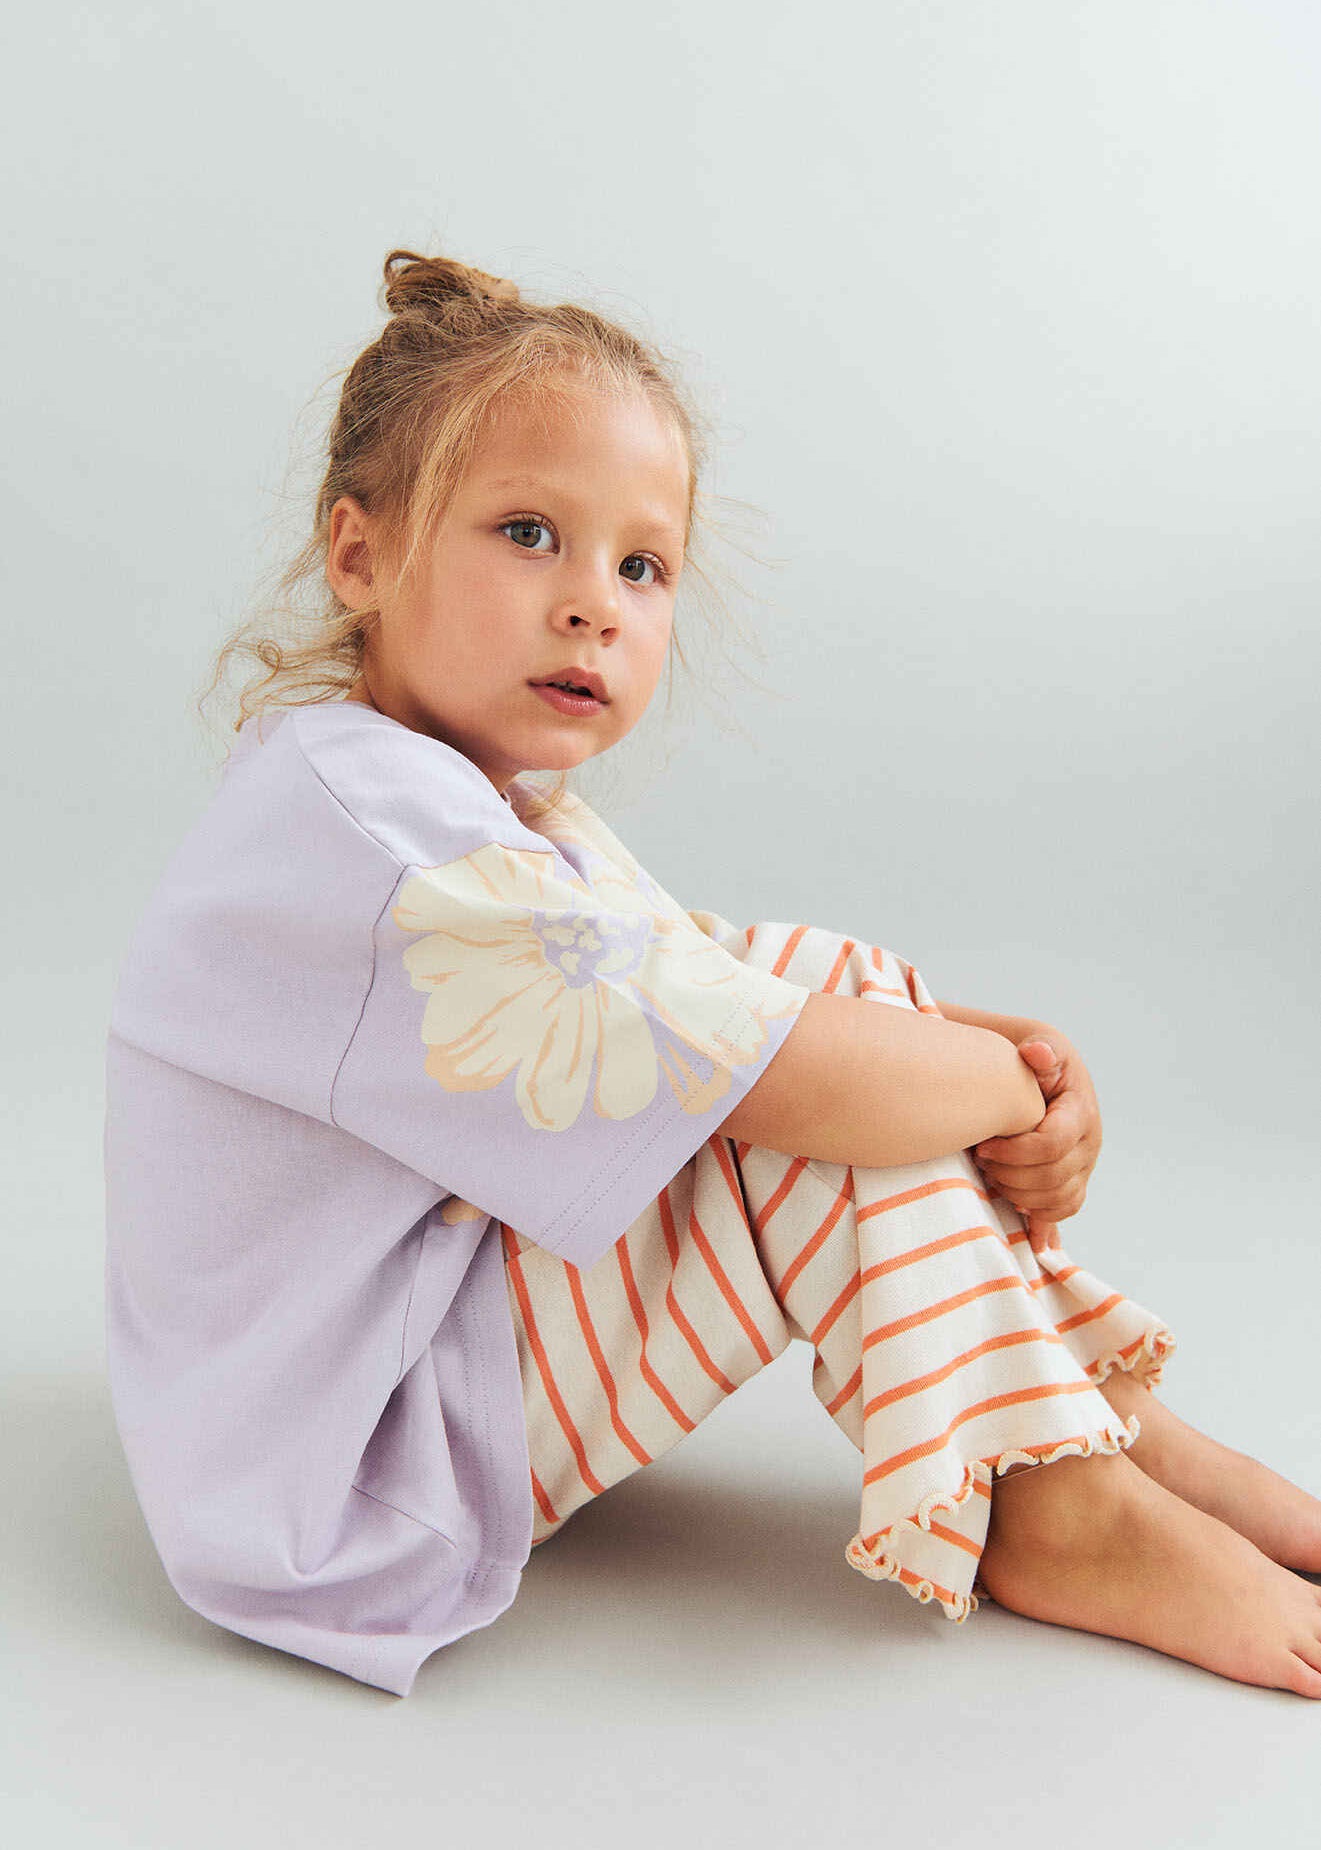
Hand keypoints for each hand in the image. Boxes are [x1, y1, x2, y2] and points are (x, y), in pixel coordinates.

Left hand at [971, 1033, 1101, 1256]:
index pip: (1052, 1145)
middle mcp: (1089, 1143)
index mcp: (1081, 1111)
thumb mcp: (1038, 1043)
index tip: (982, 1145)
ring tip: (991, 1175)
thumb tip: (1036, 1052)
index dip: (1013, 1152)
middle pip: (1053, 1177)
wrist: (1037, 1071)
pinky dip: (1041, 1215)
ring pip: (1058, 1199)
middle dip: (1010, 1174)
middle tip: (981, 1160)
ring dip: (1018, 1193)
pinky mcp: (1075, 1180)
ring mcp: (1084, 1165)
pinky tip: (1017, 1207)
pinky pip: (1065, 1209)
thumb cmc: (1031, 1058)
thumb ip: (1041, 1049)